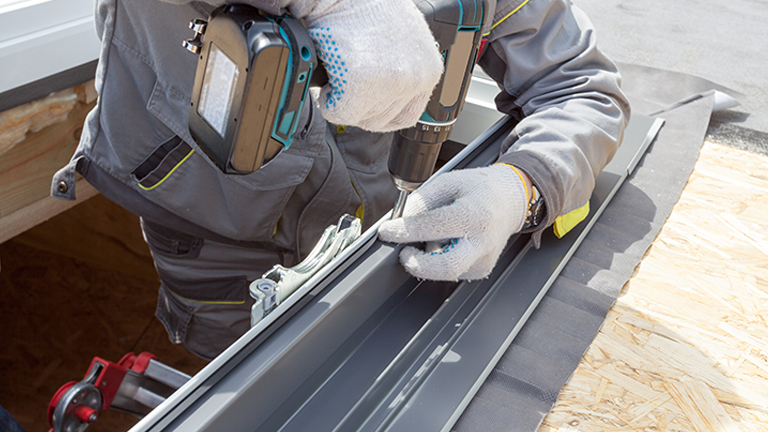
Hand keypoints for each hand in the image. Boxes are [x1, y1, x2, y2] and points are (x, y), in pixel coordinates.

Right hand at [284, 0, 442, 131]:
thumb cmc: (367, 8)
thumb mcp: (403, 40)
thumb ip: (403, 69)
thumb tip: (390, 95)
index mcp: (428, 70)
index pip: (407, 115)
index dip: (380, 110)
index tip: (367, 104)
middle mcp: (415, 79)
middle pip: (381, 119)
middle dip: (359, 105)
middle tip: (347, 83)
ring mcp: (391, 83)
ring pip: (359, 117)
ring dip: (344, 101)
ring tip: (340, 76)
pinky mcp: (362, 84)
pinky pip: (339, 111)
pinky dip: (328, 101)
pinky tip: (329, 81)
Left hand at [378, 164, 529, 280]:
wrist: (510, 201)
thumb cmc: (480, 190)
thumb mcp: (449, 181)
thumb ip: (423, 198)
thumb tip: (402, 219)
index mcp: (474, 215)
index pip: (433, 226)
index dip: (403, 231)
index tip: (386, 231)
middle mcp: (482, 242)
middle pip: (445, 267)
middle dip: (417, 264)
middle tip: (404, 252)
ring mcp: (483, 260)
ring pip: (445, 271)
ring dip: (429, 258)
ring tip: (435, 236)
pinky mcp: (481, 271)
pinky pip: (451, 271)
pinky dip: (440, 259)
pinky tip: (447, 243)